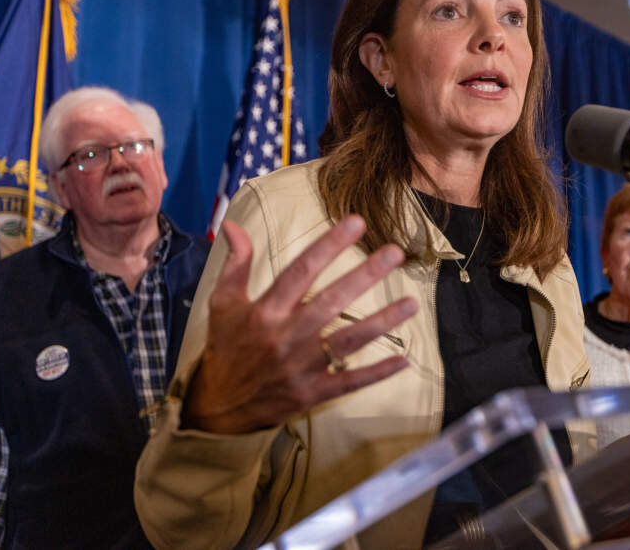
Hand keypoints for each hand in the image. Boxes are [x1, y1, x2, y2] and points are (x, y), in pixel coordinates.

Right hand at [182, 216, 417, 433]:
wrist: (217, 407)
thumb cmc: (225, 348)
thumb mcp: (223, 304)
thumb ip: (235, 264)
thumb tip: (234, 225)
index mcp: (266, 311)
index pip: (301, 271)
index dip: (329, 246)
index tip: (356, 223)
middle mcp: (286, 336)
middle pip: (331, 301)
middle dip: (365, 276)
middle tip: (395, 253)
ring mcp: (301, 367)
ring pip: (348, 341)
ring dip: (382, 322)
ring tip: (412, 303)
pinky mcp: (312, 393)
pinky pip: (349, 382)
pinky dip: (377, 373)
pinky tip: (404, 360)